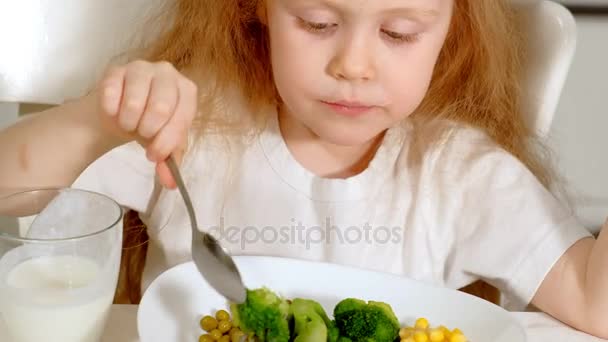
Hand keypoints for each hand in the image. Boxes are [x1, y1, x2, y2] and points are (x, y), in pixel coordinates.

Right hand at [94, 60, 197, 188]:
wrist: (119, 113)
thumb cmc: (149, 125)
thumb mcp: (164, 143)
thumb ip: (169, 162)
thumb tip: (170, 184)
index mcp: (187, 91)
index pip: (181, 118)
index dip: (166, 141)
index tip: (153, 155)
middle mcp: (168, 73)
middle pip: (160, 108)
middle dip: (147, 130)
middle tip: (141, 134)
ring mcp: (142, 67)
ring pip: (135, 101)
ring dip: (128, 122)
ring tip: (129, 124)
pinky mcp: (116, 69)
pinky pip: (112, 93)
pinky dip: (111, 111)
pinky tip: (114, 113)